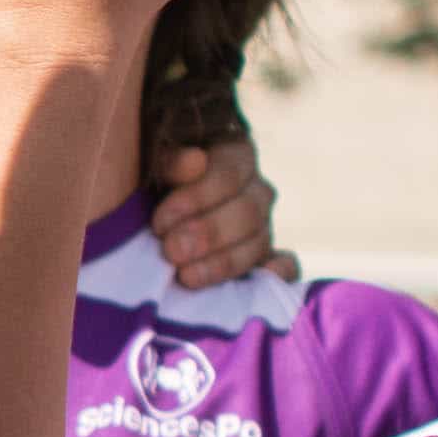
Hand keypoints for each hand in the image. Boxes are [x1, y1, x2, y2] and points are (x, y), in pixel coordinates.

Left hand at [147, 138, 284, 289]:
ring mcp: (263, 227)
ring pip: (258, 243)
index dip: (195, 200)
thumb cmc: (151, 186)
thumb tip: (195, 160)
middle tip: (171, 251)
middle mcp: (255, 191)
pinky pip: (286, 267)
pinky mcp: (265, 260)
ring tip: (187, 276)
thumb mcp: (154, 167)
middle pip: (246, 213)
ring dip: (223, 262)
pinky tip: (262, 279)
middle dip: (207, 234)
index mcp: (235, 157)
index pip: (227, 176)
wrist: (154, 214)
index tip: (159, 223)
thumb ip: (171, 160)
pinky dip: (278, 274)